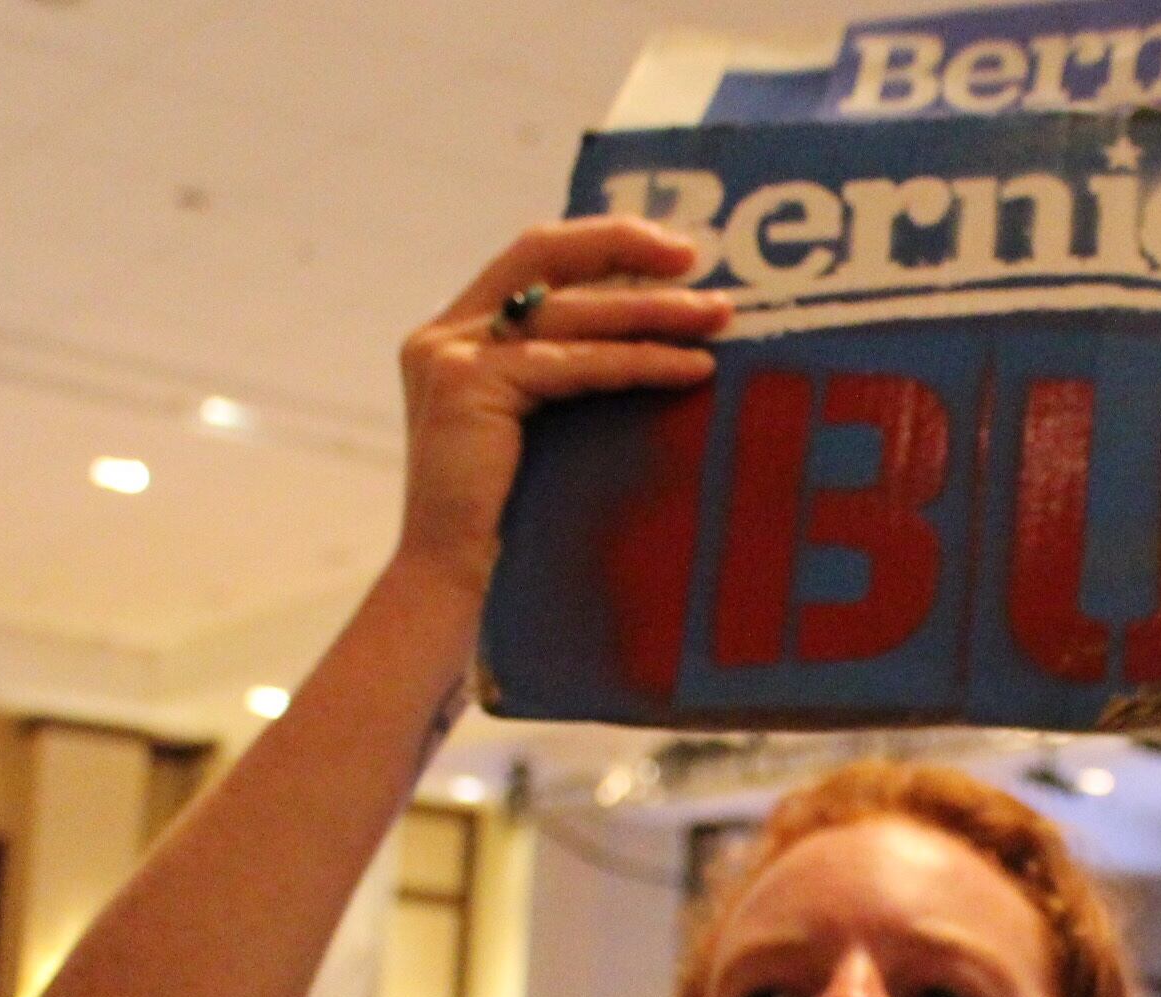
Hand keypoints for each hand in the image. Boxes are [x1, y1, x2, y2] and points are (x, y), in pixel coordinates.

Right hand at [392, 217, 730, 586]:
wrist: (455, 590)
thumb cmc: (512, 528)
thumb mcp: (543, 432)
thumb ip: (572, 379)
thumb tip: (669, 341)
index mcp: (455, 337)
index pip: (534, 258)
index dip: (602, 241)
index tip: (674, 251)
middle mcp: (443, 336)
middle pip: (544, 254)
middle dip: (626, 247)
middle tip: (700, 260)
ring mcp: (449, 357)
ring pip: (570, 310)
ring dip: (652, 310)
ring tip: (717, 318)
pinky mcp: (468, 387)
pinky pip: (576, 364)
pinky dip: (641, 362)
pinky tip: (693, 369)